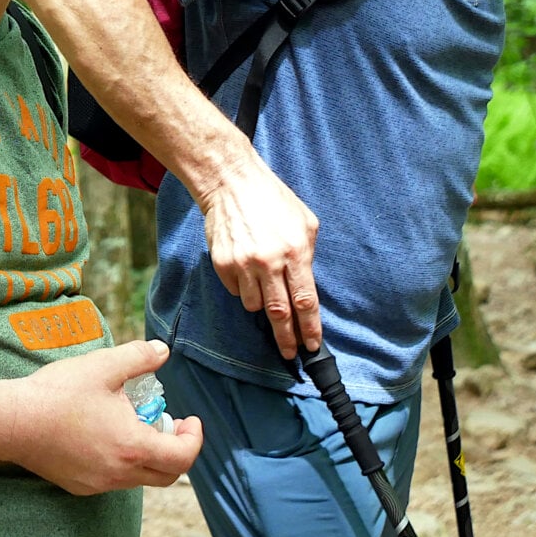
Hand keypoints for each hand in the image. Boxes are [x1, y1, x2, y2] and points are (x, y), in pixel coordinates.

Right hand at [8, 339, 202, 495]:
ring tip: (133, 424)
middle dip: (176, 450)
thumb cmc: (58, 394)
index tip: (189, 420)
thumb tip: (163, 350)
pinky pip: (114, 480)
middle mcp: (119, 474)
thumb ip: (139, 357)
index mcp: (132, 447)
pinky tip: (105, 436)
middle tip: (169, 424)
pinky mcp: (79, 486)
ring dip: (148, 455)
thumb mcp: (103, 366)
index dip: (194, 439)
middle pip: (167, 475)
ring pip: (139, 478)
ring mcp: (98, 484)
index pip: (183, 458)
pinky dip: (122, 462)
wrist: (12, 422)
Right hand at [201, 156, 320, 359]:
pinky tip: (247, 271)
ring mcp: (243, 264)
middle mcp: (269, 262)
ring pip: (254, 305)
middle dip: (287, 338)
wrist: (231, 183)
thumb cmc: (273, 200)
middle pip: (280, 313)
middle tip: (291, 353)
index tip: (313, 346)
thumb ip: (308, 254)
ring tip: (265, 288)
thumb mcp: (305, 222)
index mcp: (295, 252)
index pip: (305, 301)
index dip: (310, 328)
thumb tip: (306, 285)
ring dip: (263, 305)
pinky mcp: (222, 264)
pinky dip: (243, 289)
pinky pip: (236, 291)